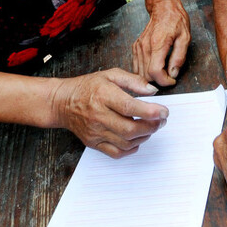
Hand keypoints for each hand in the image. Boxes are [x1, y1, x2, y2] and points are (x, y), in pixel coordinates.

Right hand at [48, 69, 165, 157]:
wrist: (63, 102)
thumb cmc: (88, 87)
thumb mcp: (111, 74)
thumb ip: (134, 81)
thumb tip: (152, 90)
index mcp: (104, 96)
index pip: (130, 108)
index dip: (151, 112)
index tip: (164, 112)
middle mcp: (98, 116)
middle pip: (130, 129)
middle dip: (151, 127)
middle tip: (161, 121)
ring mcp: (95, 132)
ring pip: (125, 143)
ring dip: (144, 137)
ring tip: (151, 127)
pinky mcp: (93, 143)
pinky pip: (116, 152)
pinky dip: (131, 148)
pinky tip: (137, 138)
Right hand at [132, 0, 190, 86]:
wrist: (163, 8)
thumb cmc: (175, 20)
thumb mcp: (185, 37)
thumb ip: (179, 57)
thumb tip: (173, 73)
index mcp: (157, 44)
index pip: (155, 71)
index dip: (164, 81)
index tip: (172, 80)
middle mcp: (145, 46)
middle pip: (146, 75)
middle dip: (158, 80)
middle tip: (169, 76)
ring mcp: (138, 47)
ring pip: (139, 72)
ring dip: (151, 77)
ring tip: (163, 72)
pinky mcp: (136, 47)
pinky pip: (136, 66)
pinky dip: (144, 71)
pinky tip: (155, 67)